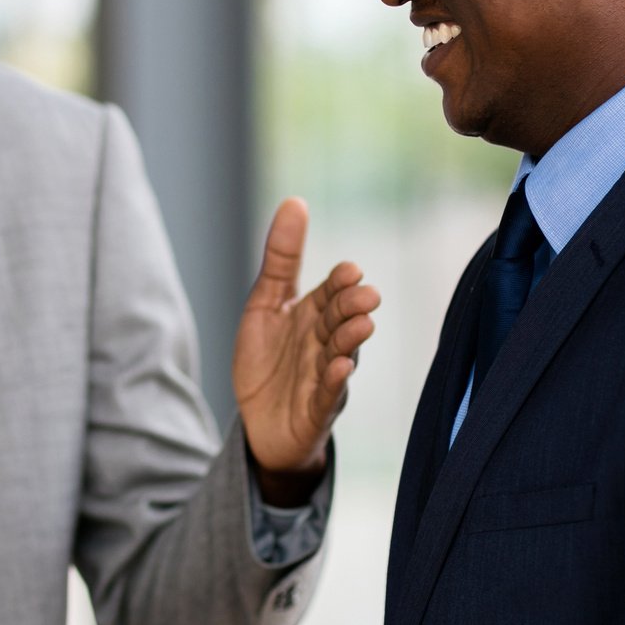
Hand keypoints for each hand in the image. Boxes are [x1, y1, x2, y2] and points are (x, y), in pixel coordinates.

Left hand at [233, 198, 378, 503]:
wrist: (258, 423)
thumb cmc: (267, 361)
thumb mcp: (265, 304)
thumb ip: (282, 258)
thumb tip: (295, 201)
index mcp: (313, 315)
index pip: (331, 293)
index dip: (340, 283)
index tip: (350, 270)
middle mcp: (325, 343)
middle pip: (341, 320)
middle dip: (352, 307)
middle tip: (366, 295)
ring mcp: (324, 376)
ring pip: (342, 354)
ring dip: (352, 339)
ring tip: (362, 324)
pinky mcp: (316, 409)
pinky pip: (328, 394)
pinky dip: (335, 380)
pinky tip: (341, 366)